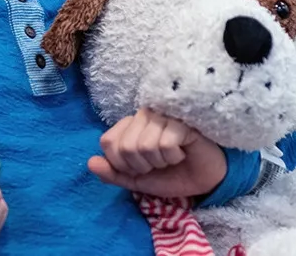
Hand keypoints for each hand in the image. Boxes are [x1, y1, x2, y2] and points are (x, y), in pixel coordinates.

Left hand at [88, 108, 226, 197]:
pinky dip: (173, 156)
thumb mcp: (137, 180)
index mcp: (129, 126)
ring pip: (144, 145)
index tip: (140, 168)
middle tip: (159, 163)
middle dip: (142, 166)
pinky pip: (164, 144)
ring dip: (159, 162)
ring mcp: (162, 115)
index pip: (107, 142)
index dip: (121, 164)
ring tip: (172, 157)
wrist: (205, 179)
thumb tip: (90, 163)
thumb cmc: (173, 174)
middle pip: (125, 146)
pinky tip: (183, 152)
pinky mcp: (181, 120)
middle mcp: (143, 115)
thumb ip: (113, 173)